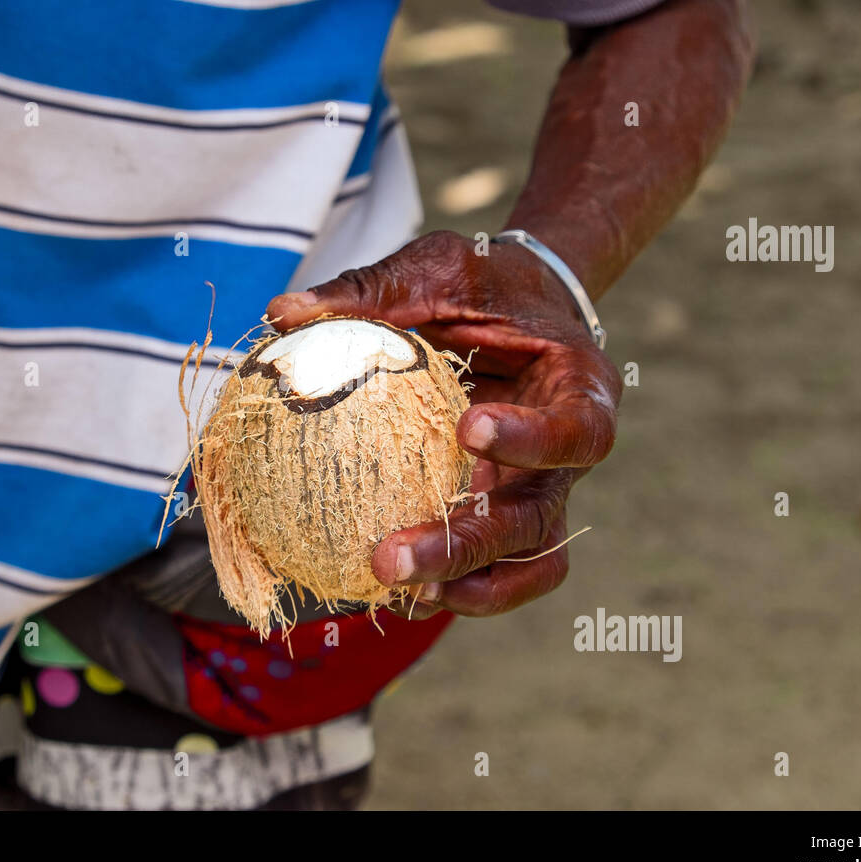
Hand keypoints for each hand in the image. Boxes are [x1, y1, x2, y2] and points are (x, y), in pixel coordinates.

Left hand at [267, 229, 621, 618]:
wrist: (516, 311)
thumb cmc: (482, 285)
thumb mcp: (439, 270)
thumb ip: (372, 291)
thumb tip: (281, 314)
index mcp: (580, 391)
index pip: (579, 430)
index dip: (533, 441)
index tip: (469, 428)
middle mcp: (567, 458)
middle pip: (536, 523)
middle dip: (468, 547)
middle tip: (393, 557)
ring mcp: (535, 496)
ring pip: (520, 565)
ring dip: (460, 586)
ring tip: (391, 592)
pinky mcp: (500, 517)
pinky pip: (484, 570)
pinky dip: (442, 586)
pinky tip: (378, 590)